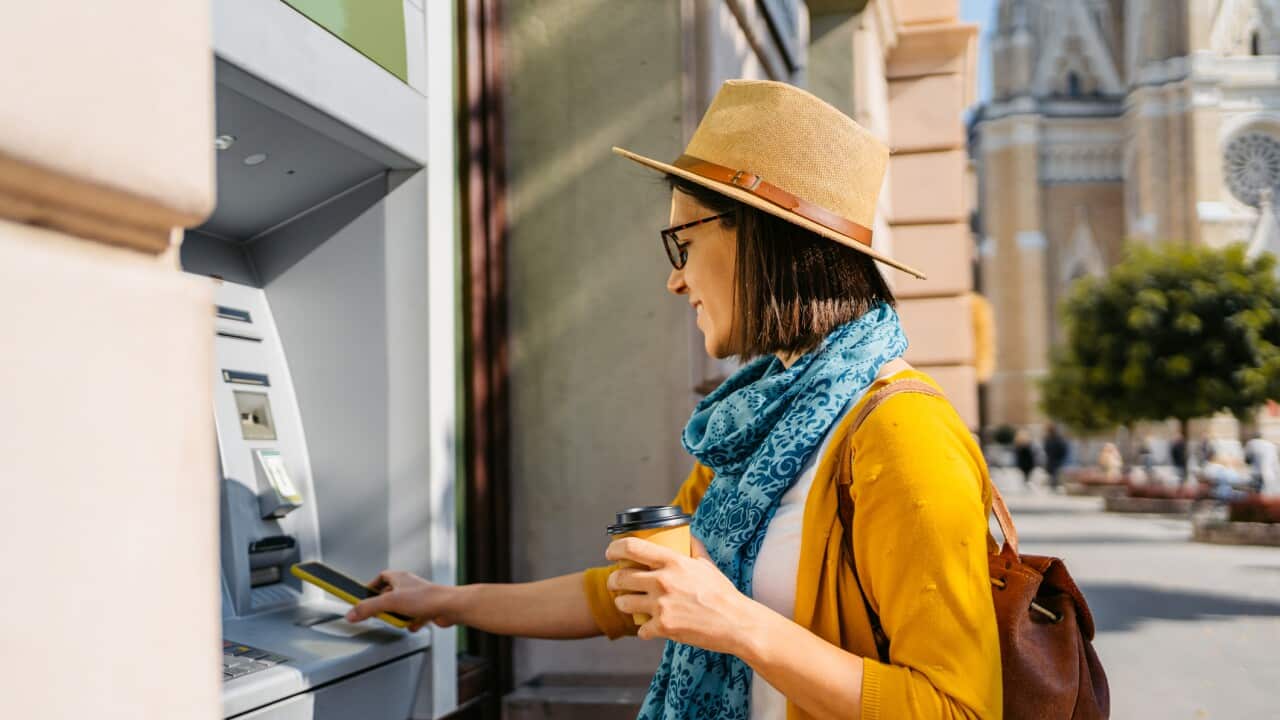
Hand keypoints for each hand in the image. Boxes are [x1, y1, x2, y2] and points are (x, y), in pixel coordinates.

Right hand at [345, 570, 460, 631]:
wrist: (450, 607)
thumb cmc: (427, 598)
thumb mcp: (390, 602)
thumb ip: (369, 608)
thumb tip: (352, 613)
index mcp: (399, 577)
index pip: (380, 577)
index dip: (371, 587)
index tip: (363, 596)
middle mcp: (409, 586)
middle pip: (390, 594)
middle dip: (384, 606)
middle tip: (379, 613)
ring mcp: (418, 597)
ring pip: (402, 607)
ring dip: (398, 616)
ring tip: (398, 620)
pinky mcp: (426, 609)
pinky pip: (413, 617)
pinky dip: (411, 622)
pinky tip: (412, 625)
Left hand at [605, 536, 754, 655]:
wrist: (736, 623)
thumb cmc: (723, 593)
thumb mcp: (707, 564)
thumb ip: (694, 548)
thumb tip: (687, 535)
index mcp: (672, 562)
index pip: (632, 548)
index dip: (615, 549)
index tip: (610, 552)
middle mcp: (663, 581)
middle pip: (621, 577)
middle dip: (613, 580)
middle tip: (615, 582)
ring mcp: (661, 605)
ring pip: (624, 603)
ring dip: (622, 603)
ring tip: (627, 603)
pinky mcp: (663, 627)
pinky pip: (641, 629)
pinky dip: (644, 630)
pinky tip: (649, 628)